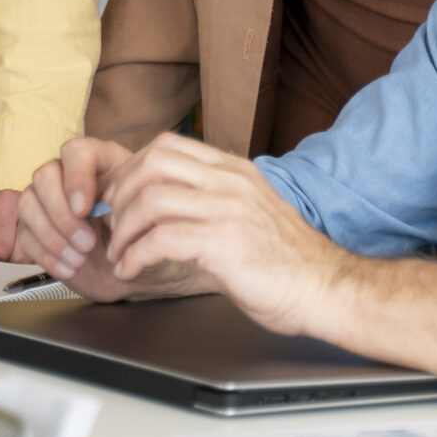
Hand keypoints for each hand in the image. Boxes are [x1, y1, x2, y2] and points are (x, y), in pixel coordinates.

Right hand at [13, 136, 162, 300]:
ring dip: (53, 237)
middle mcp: (67, 176)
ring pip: (28, 204)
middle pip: (43, 176)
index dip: (76, 178)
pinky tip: (72, 268)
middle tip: (87, 242)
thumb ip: (131, 209)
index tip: (85, 209)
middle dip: (62, 214)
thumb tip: (105, 211)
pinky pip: (25, 236)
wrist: (132, 269)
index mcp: (100, 162)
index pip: (76, 152)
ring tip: (81, 259)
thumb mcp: (148, 219)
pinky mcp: (34, 229)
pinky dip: (48, 256)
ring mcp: (46, 201)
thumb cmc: (141, 239)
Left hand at [99, 133, 347, 333]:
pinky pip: (160, 240)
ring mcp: (228, 210)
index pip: (167, 146)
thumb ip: (209, 201)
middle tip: (110, 221)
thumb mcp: (247, 213)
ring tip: (118, 252)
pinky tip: (131, 269)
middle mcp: (230, 183)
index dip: (131, 168)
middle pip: (152, 164)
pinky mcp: (224, 243)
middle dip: (120, 192)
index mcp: (234, 171)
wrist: (326, 291)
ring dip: (122, 229)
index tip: (118, 195)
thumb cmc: (286, 262)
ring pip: (150, 201)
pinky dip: (135, 255)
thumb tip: (161, 206)